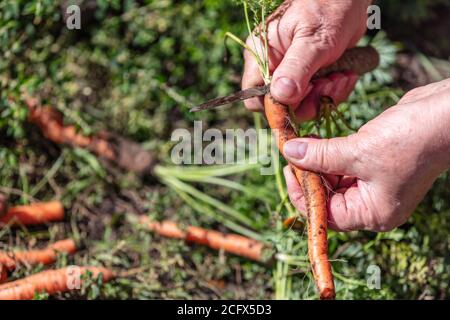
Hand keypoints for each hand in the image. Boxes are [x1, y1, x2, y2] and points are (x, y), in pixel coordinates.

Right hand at [242, 0, 370, 120]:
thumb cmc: (329, 9)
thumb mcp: (313, 40)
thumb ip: (296, 68)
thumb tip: (280, 96)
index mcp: (261, 56)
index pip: (254, 97)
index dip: (275, 106)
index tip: (302, 97)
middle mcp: (273, 68)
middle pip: (281, 106)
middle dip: (308, 102)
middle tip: (329, 84)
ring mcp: (292, 74)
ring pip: (302, 105)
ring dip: (325, 96)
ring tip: (341, 76)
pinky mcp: (310, 78)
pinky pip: (318, 98)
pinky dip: (334, 92)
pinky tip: (345, 75)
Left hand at [283, 79, 449, 231]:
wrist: (446, 114)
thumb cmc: (410, 140)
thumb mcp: (358, 151)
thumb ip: (320, 155)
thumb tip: (289, 152)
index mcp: (373, 213)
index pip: (326, 215)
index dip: (303, 195)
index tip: (288, 171)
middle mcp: (372, 203)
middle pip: (328, 197)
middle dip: (308, 176)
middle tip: (291, 153)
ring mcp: (374, 183)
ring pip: (333, 179)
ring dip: (316, 162)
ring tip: (301, 144)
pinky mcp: (374, 164)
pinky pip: (343, 164)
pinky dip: (328, 154)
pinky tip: (316, 140)